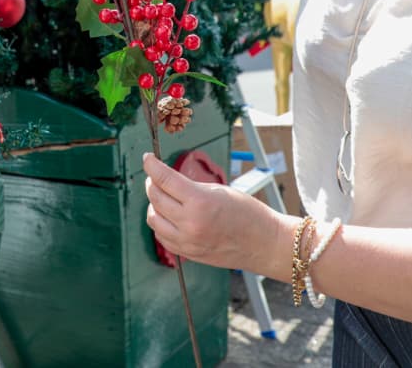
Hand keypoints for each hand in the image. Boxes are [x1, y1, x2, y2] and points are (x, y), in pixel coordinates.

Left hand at [143, 152, 282, 271]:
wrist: (264, 244)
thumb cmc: (247, 213)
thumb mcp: (218, 191)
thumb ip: (190, 188)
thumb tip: (166, 182)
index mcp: (199, 202)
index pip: (164, 179)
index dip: (152, 165)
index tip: (147, 158)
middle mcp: (189, 223)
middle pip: (155, 197)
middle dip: (152, 183)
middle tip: (156, 177)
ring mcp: (187, 241)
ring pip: (153, 218)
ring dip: (154, 204)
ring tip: (164, 198)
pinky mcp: (188, 253)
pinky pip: (162, 236)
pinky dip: (161, 223)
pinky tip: (169, 216)